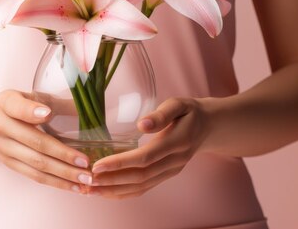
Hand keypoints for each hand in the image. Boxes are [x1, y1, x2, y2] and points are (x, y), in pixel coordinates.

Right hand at [0, 89, 93, 192]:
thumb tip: (91, 110)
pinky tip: (74, 185)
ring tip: (85, 178)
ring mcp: (3, 147)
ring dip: (63, 173)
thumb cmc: (26, 105)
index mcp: (6, 102)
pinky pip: (34, 175)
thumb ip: (57, 102)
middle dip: (62, 153)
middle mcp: (0, 125)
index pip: (17, 106)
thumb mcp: (38, 96)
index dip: (31, 111)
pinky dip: (56, 182)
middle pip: (33, 141)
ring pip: (36, 163)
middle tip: (85, 161)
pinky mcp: (9, 163)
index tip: (48, 113)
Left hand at [89, 97, 208, 198]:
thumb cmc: (190, 112)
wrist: (209, 127)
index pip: (145, 158)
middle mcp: (174, 162)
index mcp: (176, 142)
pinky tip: (106, 192)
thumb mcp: (179, 104)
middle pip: (140, 177)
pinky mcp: (166, 176)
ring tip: (91, 189)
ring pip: (141, 187)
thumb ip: (162, 114)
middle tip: (88, 180)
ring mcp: (171, 172)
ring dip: (115, 191)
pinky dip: (124, 193)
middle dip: (112, 181)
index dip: (120, 163)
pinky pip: (144, 189)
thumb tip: (142, 125)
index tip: (98, 165)